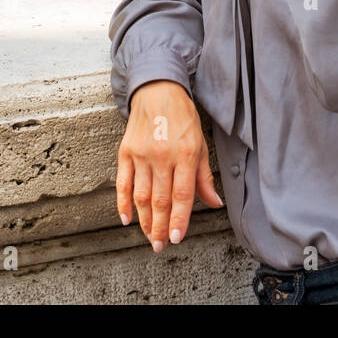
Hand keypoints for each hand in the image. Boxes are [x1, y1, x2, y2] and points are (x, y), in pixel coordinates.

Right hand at [117, 80, 223, 252]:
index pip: (182, 195)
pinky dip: (123, 203)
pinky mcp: (126, 151)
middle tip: (160, 247)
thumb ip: (204, 176)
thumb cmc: (183, 117)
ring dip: (145, 221)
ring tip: (148, 237)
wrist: (157, 90)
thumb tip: (214, 203)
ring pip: (142, 196)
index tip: (175, 239)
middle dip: (160, 228)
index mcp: (186, 154)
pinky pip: (123, 183)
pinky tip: (127, 219)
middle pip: (160, 200)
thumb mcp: (201, 143)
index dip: (179, 220)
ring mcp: (142, 154)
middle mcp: (163, 155)